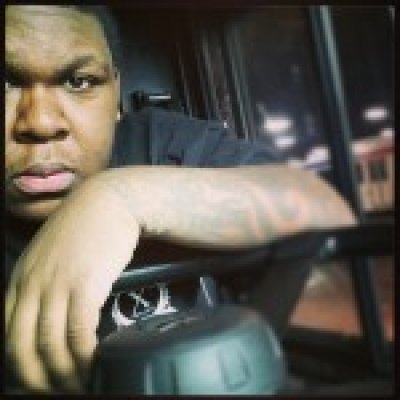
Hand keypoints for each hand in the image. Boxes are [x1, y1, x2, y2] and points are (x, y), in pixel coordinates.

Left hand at [6, 177, 139, 392]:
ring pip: (51, 346)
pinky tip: (95, 362)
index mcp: (20, 280)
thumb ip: (43, 283)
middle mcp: (32, 285)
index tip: (43, 381)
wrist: (108, 202)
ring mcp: (57, 284)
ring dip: (66, 374)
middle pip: (22, 349)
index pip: (7, 337)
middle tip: (62, 391)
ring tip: (82, 384)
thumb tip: (50, 318)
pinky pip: (79, 333)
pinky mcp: (84, 284)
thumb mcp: (51, 254)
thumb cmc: (85, 229)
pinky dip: (85, 356)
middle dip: (41, 380)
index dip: (22, 368)